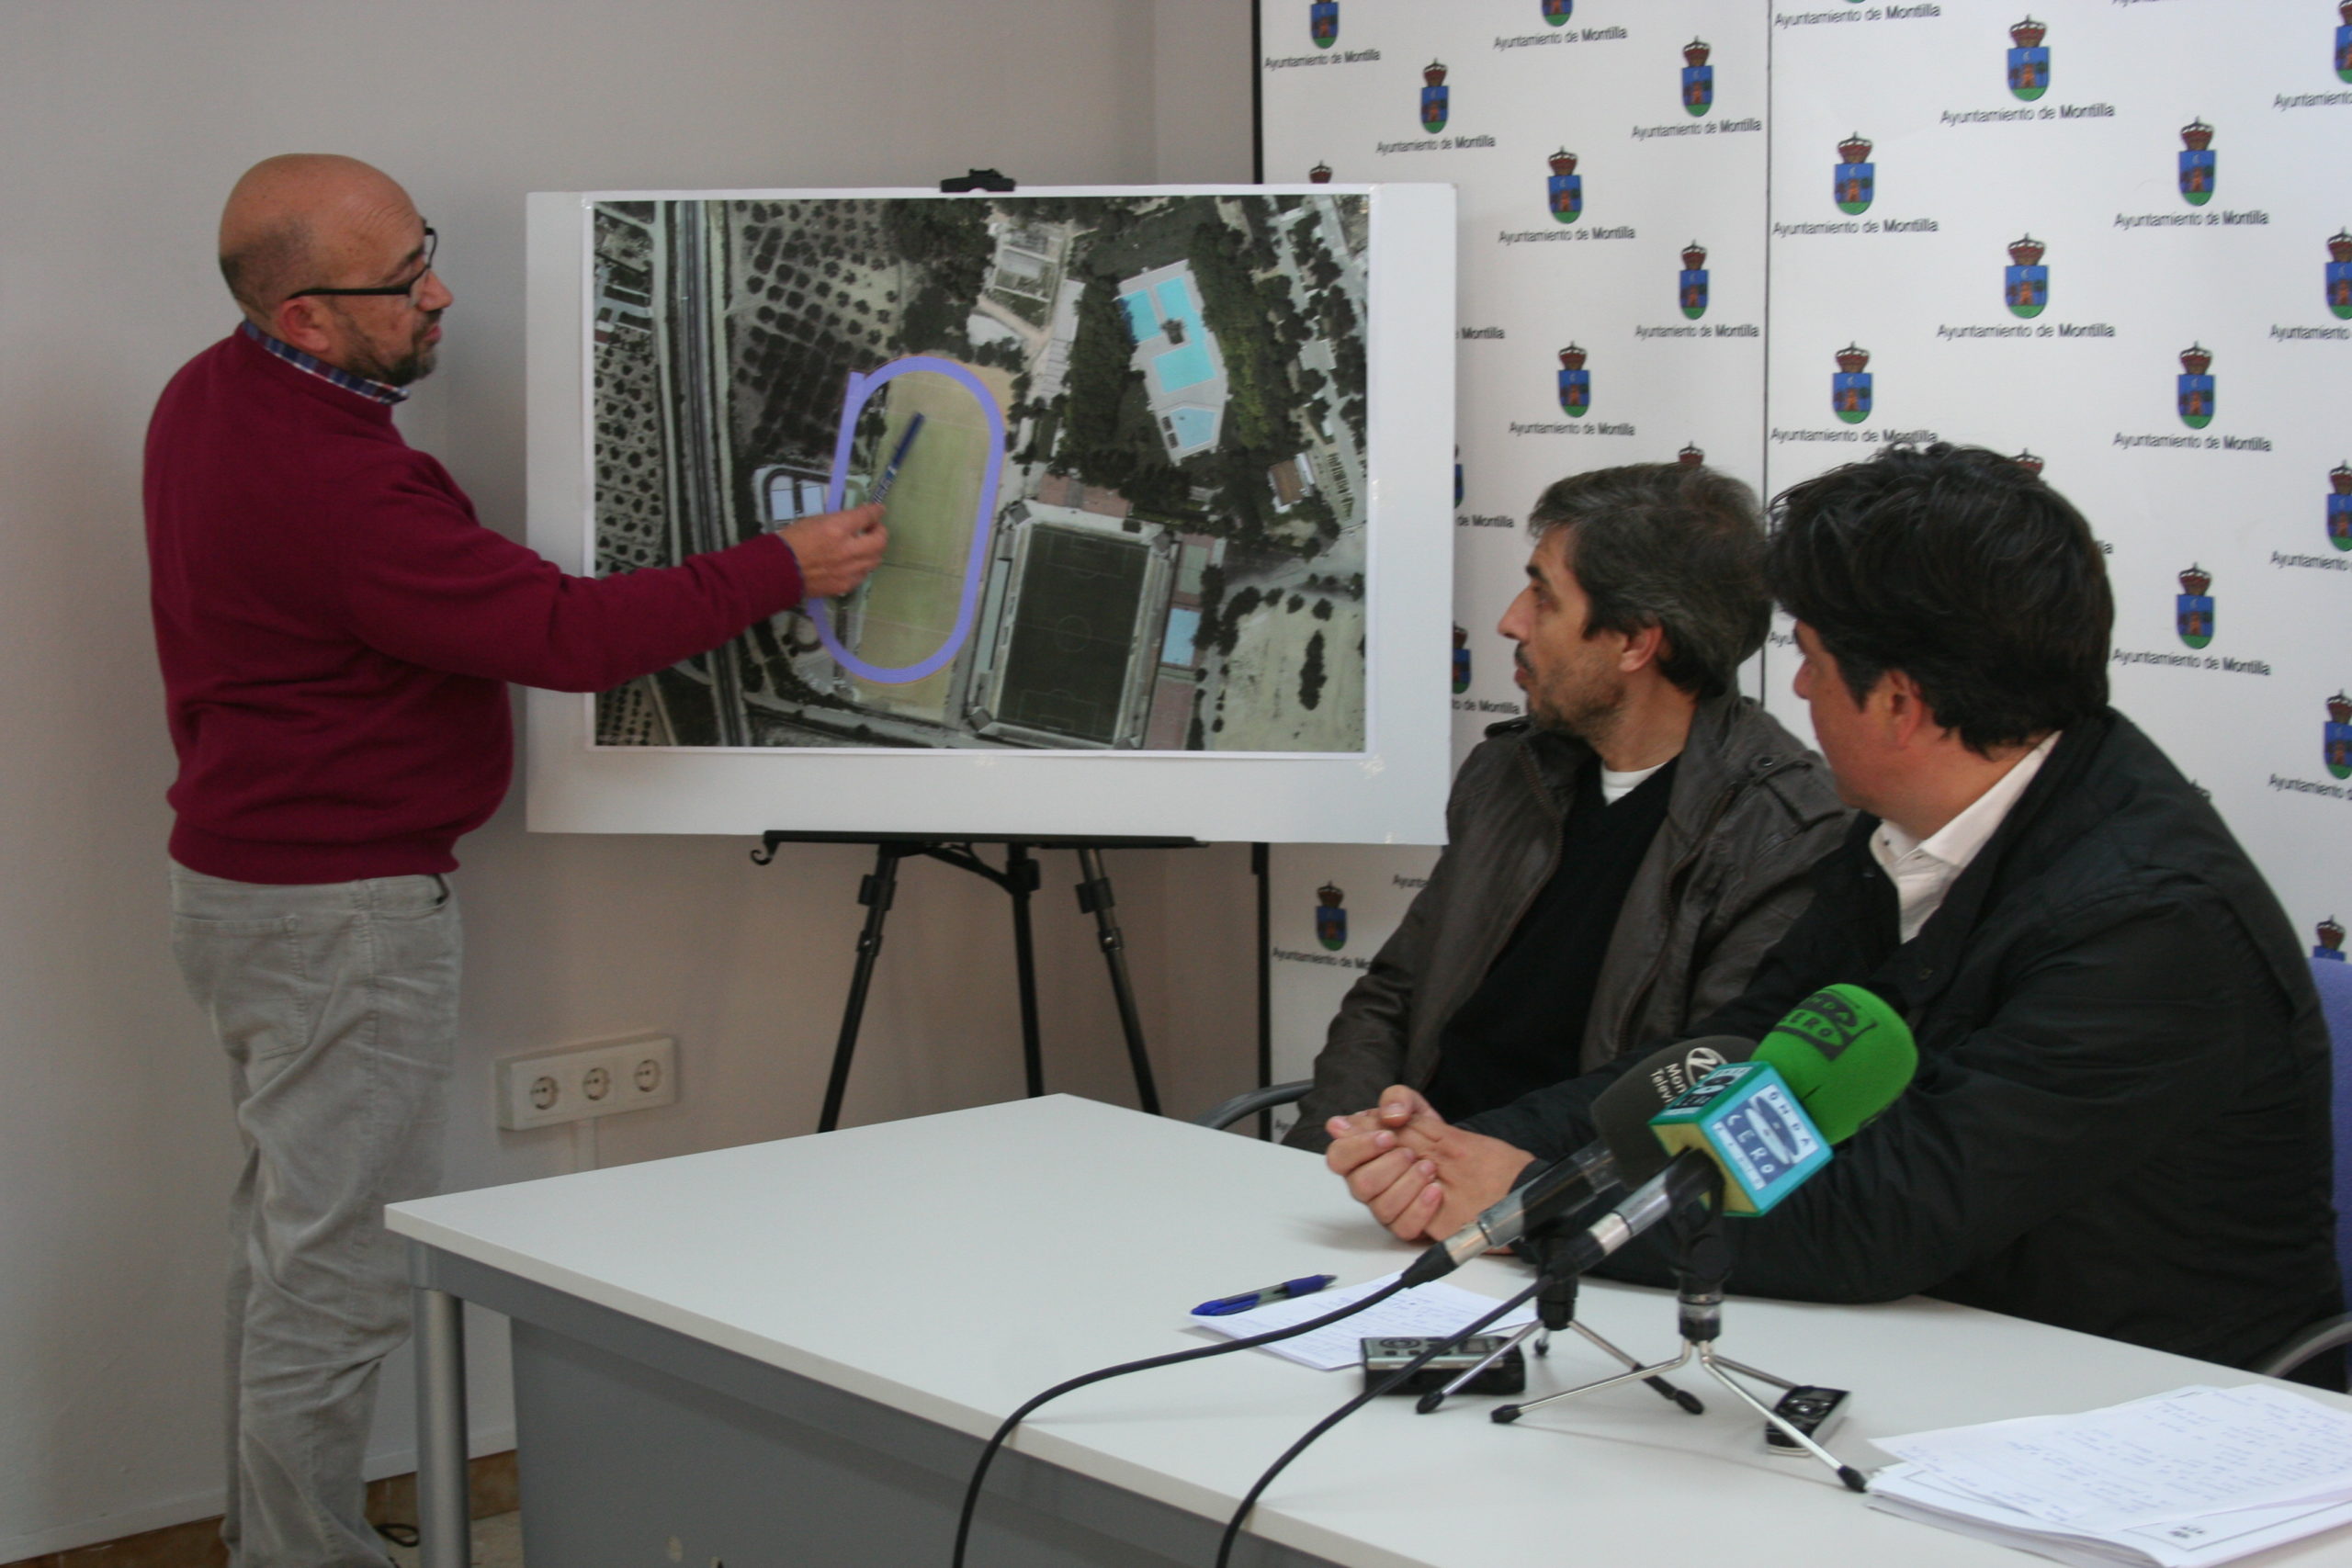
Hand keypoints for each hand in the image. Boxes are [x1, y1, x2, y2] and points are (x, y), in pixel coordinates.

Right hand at [777, 504, 886, 598]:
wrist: (779, 570)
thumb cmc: (793, 541)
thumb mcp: (815, 521)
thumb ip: (839, 521)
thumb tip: (856, 520)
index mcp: (837, 529)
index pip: (867, 516)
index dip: (876, 512)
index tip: (878, 511)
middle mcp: (847, 550)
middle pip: (879, 541)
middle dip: (880, 533)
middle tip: (873, 530)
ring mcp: (848, 570)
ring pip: (875, 560)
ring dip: (873, 551)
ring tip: (863, 547)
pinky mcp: (845, 585)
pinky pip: (863, 575)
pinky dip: (862, 567)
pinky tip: (853, 564)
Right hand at [1325, 1087, 1532, 1241]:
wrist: (1482, 1167)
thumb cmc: (1444, 1140)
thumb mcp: (1419, 1109)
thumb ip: (1398, 1100)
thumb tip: (1385, 1114)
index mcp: (1366, 1154)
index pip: (1338, 1156)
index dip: (1357, 1147)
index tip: (1387, 1136)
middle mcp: (1372, 1183)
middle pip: (1357, 1184)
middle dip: (1386, 1165)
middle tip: (1411, 1153)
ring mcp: (1390, 1207)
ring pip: (1379, 1207)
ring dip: (1406, 1184)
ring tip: (1430, 1169)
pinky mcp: (1410, 1226)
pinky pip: (1403, 1227)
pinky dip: (1420, 1208)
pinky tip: (1436, 1192)